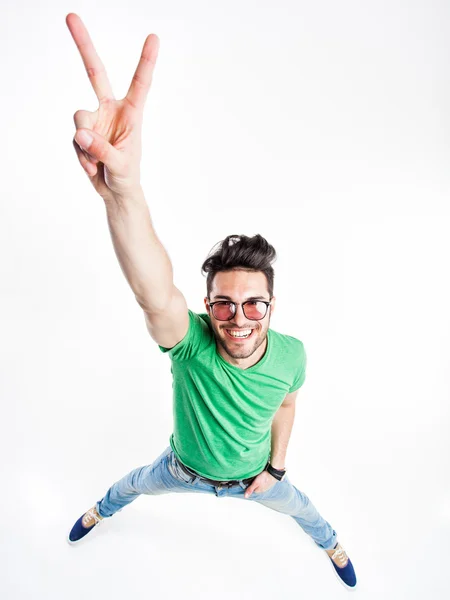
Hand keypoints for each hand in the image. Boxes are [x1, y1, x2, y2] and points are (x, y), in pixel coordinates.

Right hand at [65, 13, 159, 199]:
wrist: (115, 191)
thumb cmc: (127, 176)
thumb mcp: (120, 165)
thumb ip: (102, 150)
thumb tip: (81, 133)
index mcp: (132, 113)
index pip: (139, 83)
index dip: (146, 61)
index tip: (154, 37)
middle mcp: (111, 110)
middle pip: (95, 72)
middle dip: (83, 45)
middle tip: (70, 16)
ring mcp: (95, 119)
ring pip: (79, 119)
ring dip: (86, 143)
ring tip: (98, 162)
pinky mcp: (83, 132)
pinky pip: (75, 139)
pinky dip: (82, 155)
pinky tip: (93, 166)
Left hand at [244, 470, 277, 497]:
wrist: (274, 472)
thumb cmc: (265, 477)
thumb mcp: (256, 483)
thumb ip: (250, 489)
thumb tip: (245, 496)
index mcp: (260, 490)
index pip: (253, 490)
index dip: (251, 486)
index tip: (249, 481)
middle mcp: (264, 489)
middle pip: (257, 487)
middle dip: (255, 483)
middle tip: (254, 478)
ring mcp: (267, 486)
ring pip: (261, 484)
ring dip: (259, 481)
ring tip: (258, 476)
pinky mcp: (270, 481)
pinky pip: (265, 481)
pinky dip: (263, 479)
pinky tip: (263, 476)